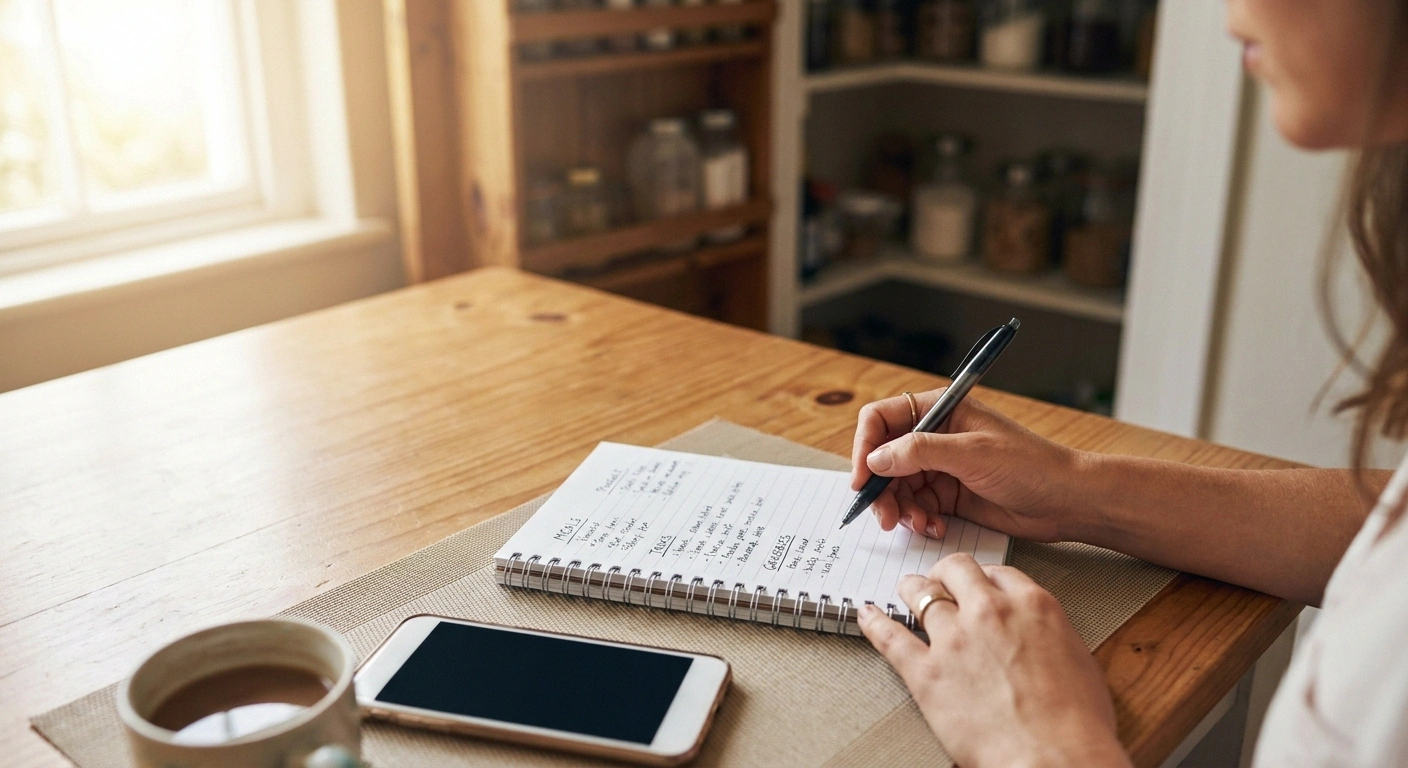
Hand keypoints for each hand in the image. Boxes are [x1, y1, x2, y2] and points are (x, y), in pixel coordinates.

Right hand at [849, 392, 1085, 541]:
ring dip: (900, 508)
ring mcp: (941, 466)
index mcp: (940, 410)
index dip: (865, 448)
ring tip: (918, 523)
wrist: (1067, 501)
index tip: (863, 480)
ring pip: (897, 487)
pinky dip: (919, 519)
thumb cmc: (1030, 465)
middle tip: (886, 518)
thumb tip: (875, 459)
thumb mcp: (970, 454)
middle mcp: (935, 436)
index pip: (882, 419)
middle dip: (881, 489)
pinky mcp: (950, 495)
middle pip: (884, 459)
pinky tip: (935, 527)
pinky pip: (917, 506)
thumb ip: (918, 452)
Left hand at [857, 554, 1129, 767]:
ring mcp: (954, 639)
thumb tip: (1037, 638)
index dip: (985, 579)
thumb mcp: (1078, 661)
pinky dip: (874, 623)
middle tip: (942, 581)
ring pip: (920, 594)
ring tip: (906, 589)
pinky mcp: (926, 673)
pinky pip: (890, 637)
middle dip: (947, 574)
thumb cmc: (1077, 725)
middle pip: (956, 570)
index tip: (980, 585)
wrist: (1056, 759)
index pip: (999, 573)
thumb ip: (1049, 636)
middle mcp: (990, 612)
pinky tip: (866, 614)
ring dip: (912, 590)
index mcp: (1033, 606)